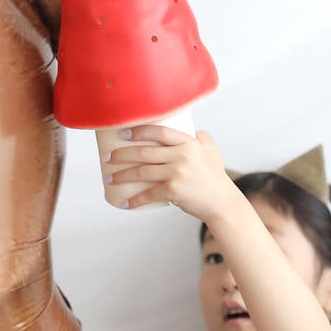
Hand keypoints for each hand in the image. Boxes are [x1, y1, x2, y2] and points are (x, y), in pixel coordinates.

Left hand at [105, 126, 241, 221]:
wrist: (222, 203)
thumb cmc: (214, 176)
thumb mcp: (211, 150)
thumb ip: (200, 137)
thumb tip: (189, 128)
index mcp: (189, 142)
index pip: (159, 131)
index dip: (138, 131)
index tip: (122, 134)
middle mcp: (182, 155)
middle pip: (144, 152)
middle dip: (121, 155)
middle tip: (108, 158)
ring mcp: (177, 173)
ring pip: (141, 172)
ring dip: (121, 175)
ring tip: (108, 177)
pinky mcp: (174, 191)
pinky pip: (148, 194)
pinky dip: (134, 200)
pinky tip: (123, 202)